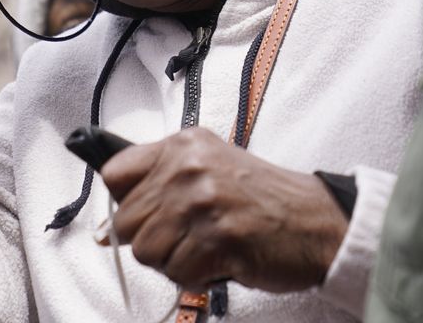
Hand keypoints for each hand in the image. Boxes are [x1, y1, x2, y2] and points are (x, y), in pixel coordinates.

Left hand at [100, 127, 348, 292]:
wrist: (317, 221)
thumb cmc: (263, 199)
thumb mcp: (209, 169)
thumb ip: (160, 186)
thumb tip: (105, 230)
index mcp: (183, 145)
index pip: (114, 173)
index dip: (124, 202)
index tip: (144, 213)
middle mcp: (188, 168)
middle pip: (125, 221)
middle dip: (152, 239)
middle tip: (188, 235)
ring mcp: (201, 203)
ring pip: (146, 252)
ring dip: (174, 261)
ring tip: (206, 246)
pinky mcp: (216, 239)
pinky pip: (176, 273)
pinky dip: (196, 276)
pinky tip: (220, 260)